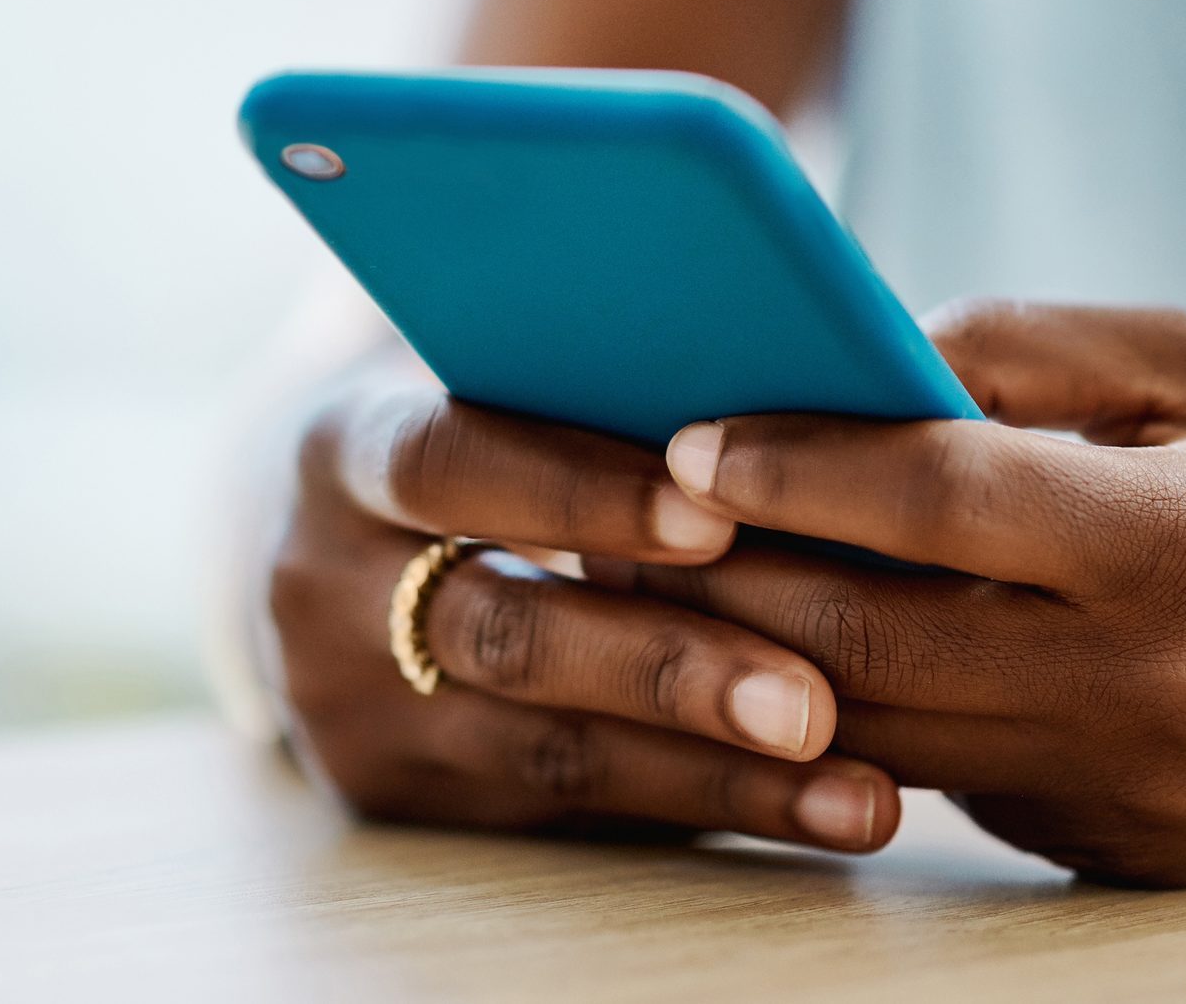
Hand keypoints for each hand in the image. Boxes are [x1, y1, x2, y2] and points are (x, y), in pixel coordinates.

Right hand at [254, 356, 898, 851]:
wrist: (342, 548)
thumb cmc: (487, 433)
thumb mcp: (499, 385)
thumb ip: (610, 385)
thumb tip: (824, 374)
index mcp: (345, 450)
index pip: (451, 464)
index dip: (580, 492)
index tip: (718, 517)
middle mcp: (325, 588)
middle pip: (505, 634)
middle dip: (669, 670)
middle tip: (810, 703)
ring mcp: (357, 711)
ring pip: (552, 752)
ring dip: (721, 775)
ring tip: (860, 795)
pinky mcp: (404, 801)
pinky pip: (576, 811)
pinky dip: (710, 807)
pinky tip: (818, 809)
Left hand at [608, 302, 1185, 883]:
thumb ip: (1035, 352)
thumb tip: (863, 354)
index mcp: (1180, 548)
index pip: (942, 503)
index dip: (796, 464)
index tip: (683, 433)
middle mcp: (1148, 692)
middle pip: (867, 639)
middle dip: (716, 580)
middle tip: (608, 520)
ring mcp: (1124, 795)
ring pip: (877, 729)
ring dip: (746, 661)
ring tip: (651, 587)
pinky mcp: (1107, 852)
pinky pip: (939, 776)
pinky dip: (846, 713)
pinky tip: (776, 649)